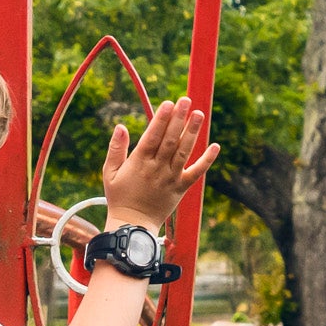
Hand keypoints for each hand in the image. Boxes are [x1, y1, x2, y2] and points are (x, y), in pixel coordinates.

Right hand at [97, 99, 213, 228]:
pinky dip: (207, 160)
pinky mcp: (181, 188)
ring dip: (192, 132)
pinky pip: (196, 173)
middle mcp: (157, 168)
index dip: (161, 119)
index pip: (152, 136)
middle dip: (178, 118)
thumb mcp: (109, 173)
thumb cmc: (119, 197)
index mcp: (139, 162)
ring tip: (199, 114)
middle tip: (186, 100)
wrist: (132, 225)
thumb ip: (116, 149)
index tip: (168, 103)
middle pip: (170, 140)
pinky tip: (215, 146)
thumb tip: (120, 126)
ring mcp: (170, 178)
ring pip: (184, 152)